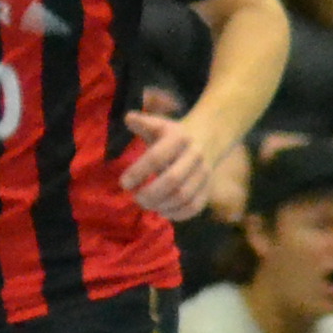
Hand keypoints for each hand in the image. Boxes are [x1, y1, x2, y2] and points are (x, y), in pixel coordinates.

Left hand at [112, 97, 235, 220]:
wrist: (206, 139)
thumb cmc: (172, 135)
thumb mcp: (158, 125)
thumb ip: (143, 123)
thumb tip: (128, 118)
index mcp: (179, 137)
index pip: (157, 157)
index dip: (138, 172)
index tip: (123, 184)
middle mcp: (195, 155)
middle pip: (173, 180)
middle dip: (151, 193)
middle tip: (136, 199)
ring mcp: (204, 173)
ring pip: (184, 196)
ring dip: (162, 205)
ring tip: (148, 205)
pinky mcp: (209, 188)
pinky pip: (195, 207)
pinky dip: (177, 214)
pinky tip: (162, 212)